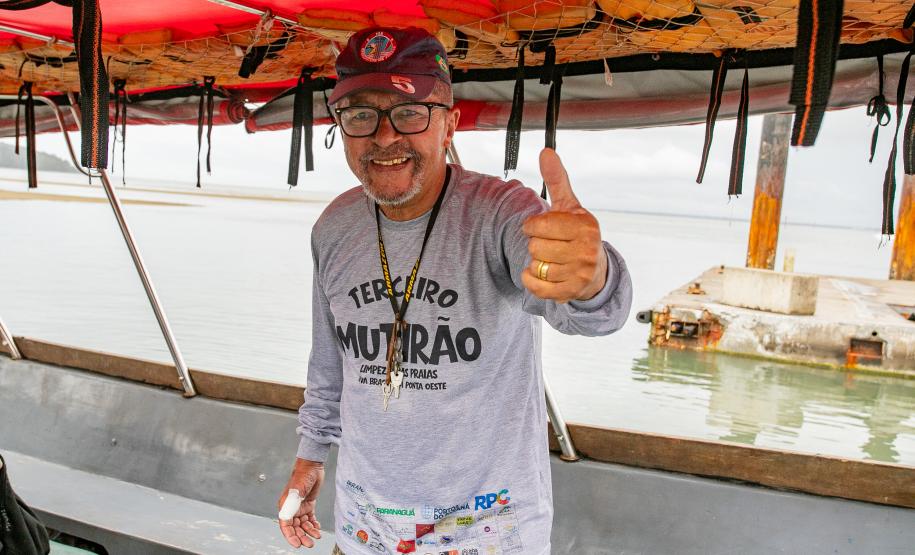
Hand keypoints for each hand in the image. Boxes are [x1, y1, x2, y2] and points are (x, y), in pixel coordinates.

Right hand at [277, 458, 324, 547]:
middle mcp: (292, 508)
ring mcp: (300, 507)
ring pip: (303, 524)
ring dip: (309, 531)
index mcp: (285, 506)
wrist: (313, 466)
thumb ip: (292, 503)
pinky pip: (310, 518)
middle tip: (309, 543)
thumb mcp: (297, 489)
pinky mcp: (308, 504)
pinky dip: (313, 524)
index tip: (297, 544)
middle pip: (295, 527)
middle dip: (302, 536)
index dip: (290, 536)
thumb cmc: (302, 475)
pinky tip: (317, 528)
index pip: (286, 525)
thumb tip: (287, 515)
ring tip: (316, 536)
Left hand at [522, 148, 607, 302]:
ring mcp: (580, 273)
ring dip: (535, 263)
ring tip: (548, 259)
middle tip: (548, 245)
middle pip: (535, 247)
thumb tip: (546, 152)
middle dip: (535, 245)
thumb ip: (557, 180)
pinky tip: (540, 273)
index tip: (537, 226)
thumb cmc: (577, 234)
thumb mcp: (569, 206)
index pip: (540, 225)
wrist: (594, 271)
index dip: (532, 225)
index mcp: (585, 227)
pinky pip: (537, 287)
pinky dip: (531, 279)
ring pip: (536, 267)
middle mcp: (587, 250)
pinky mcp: (571, 292)